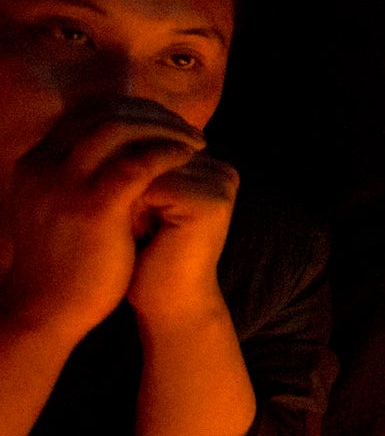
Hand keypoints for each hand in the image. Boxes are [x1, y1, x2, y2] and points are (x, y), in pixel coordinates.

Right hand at [0, 100, 203, 344]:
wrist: (45, 309)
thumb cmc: (64, 263)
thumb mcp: (61, 209)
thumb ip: (80, 178)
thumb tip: (120, 156)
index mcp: (36, 163)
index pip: (87, 114)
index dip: (132, 111)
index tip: (166, 123)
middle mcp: (44, 165)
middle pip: (103, 112)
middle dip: (153, 114)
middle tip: (188, 129)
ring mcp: (64, 183)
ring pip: (118, 127)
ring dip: (164, 128)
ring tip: (196, 142)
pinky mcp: (92, 207)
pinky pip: (136, 163)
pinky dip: (166, 152)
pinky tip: (188, 158)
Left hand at [127, 153, 238, 332]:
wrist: (170, 304)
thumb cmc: (150, 255)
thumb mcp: (146, 202)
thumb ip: (146, 166)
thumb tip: (109, 132)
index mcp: (212, 167)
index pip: (153, 142)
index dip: (128, 169)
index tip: (131, 208)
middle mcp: (223, 171)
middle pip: (151, 150)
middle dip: (127, 180)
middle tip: (131, 221)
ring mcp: (221, 184)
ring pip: (149, 163)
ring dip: (127, 192)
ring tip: (133, 226)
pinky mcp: (210, 200)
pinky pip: (152, 182)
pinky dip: (133, 205)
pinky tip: (137, 231)